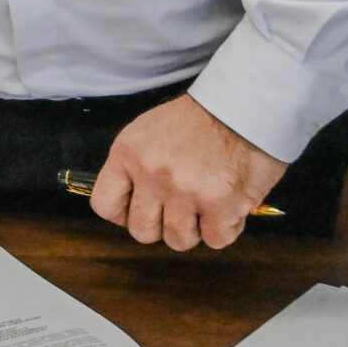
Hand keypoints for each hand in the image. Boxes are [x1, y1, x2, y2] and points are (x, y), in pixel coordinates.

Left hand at [91, 95, 286, 250]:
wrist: (243, 105)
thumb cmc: (198, 119)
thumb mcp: (148, 132)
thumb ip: (135, 167)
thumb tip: (133, 204)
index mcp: (128, 153)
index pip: (105, 204)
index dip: (124, 214)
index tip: (141, 210)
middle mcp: (152, 174)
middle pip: (142, 231)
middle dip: (162, 225)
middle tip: (180, 208)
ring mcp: (185, 192)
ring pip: (179, 240)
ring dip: (195, 229)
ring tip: (206, 204)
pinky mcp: (221, 205)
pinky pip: (215, 240)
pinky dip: (224, 228)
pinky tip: (228, 206)